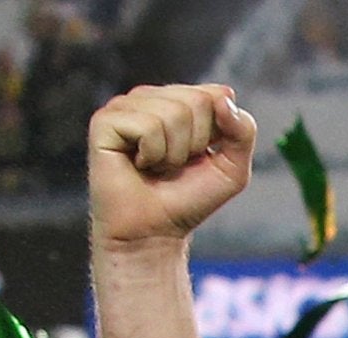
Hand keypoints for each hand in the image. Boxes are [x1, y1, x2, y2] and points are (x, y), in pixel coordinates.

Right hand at [89, 84, 254, 247]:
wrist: (155, 231)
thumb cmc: (189, 199)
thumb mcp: (232, 168)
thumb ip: (242, 132)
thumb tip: (226, 96)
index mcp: (178, 101)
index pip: (214, 95)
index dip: (217, 133)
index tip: (201, 156)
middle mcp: (150, 98)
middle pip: (196, 101)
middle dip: (196, 143)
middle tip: (175, 165)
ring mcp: (125, 107)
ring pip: (173, 112)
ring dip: (174, 153)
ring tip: (157, 166)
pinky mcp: (105, 121)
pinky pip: (148, 126)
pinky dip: (153, 154)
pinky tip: (138, 164)